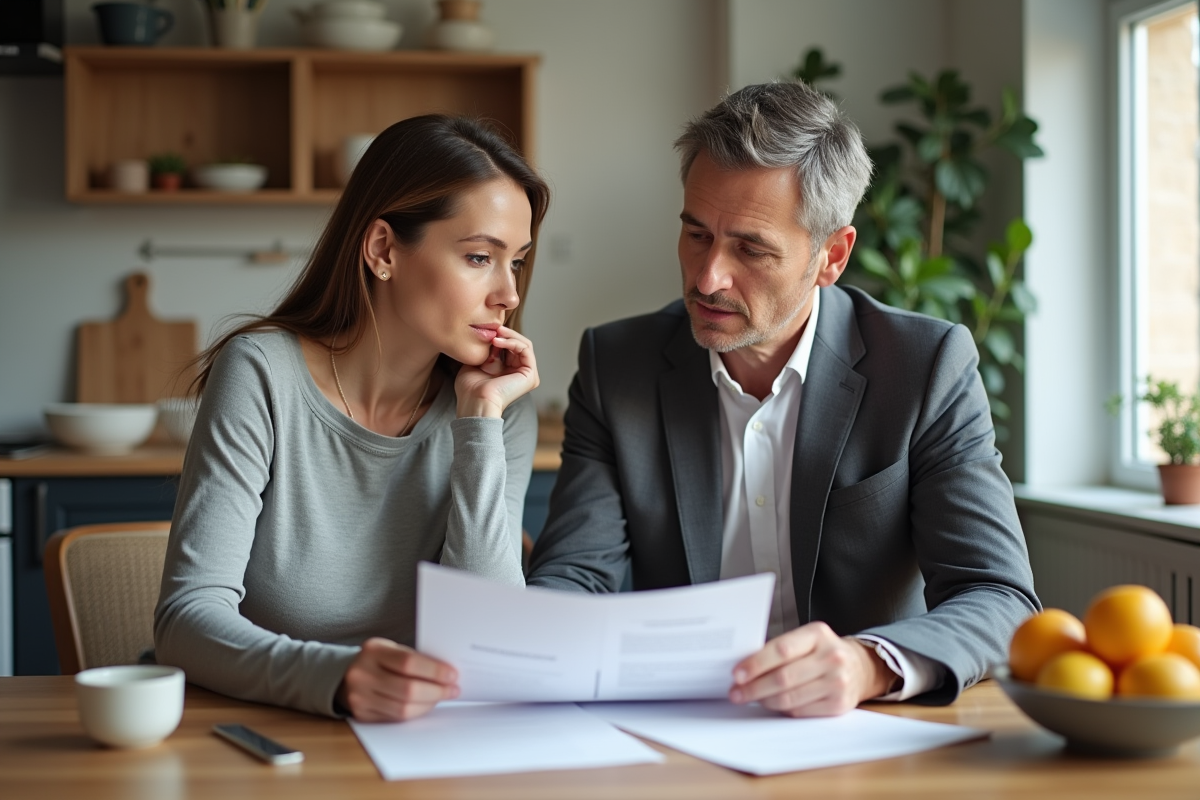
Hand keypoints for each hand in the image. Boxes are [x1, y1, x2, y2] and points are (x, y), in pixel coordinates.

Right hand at [336, 637, 458, 721]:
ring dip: (428, 704)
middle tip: (452, 689)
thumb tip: (446, 673)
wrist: (345, 676)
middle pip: (407, 690)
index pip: (408, 663)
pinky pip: (396, 718)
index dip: (434, 671)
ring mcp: (360, 697)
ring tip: (441, 697)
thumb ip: (414, 659)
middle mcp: (362, 674)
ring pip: (403, 709)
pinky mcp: (362, 715)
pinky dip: (416, 712)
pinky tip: (425, 704)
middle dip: (436, 691)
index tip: (452, 675)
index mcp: (373, 651)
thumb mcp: (392, 649)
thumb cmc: (378, 660)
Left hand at [454, 325, 539, 417]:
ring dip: (509, 336)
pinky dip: (512, 342)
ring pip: (524, 344)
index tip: (487, 331)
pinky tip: (497, 342)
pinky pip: (525, 349)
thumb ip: (487, 350)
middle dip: (505, 334)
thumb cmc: (470, 388)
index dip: (500, 337)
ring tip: (494, 336)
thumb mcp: (477, 362)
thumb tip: (493, 336)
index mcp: (509, 373)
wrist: (475, 402)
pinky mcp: (530, 376)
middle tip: (493, 329)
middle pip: (519, 344)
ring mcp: (527, 376)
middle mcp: (520, 374)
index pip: (511, 347)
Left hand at [729, 622, 896, 716]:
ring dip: (764, 700)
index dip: (756, 664)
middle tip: (736, 692)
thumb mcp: (806, 639)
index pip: (781, 650)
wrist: (860, 667)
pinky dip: (782, 709)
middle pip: (783, 678)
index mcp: (818, 634)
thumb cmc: (823, 652)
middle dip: (754, 687)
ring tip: (750, 697)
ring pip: (790, 698)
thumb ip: (780, 649)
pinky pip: (800, 711)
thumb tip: (745, 667)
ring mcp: (837, 682)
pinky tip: (772, 703)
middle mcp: (831, 657)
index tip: (737, 673)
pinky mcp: (839, 705)